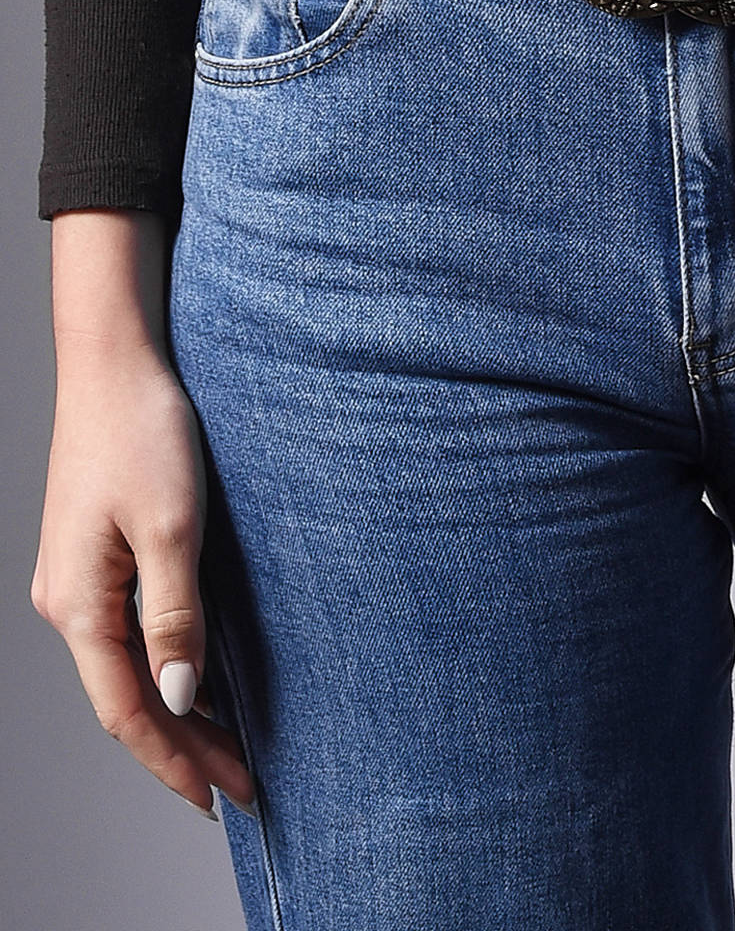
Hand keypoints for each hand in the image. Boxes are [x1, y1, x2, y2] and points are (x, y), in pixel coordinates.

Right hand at [31, 211, 255, 820]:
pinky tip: (201, 676)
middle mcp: (68, 602)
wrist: (116, 360)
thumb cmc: (143, 431)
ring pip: (126, 668)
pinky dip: (166, 665)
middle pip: (125, 699)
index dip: (176, 761)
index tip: (225, 797)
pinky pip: (128, 634)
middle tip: (242, 783)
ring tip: (228, 746)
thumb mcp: (173, 527)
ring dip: (177, 710)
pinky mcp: (97, 554)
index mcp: (79, 605)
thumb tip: (183, 697)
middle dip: (181, 747)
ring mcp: (79, 579)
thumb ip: (176, 616)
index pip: (129, 712)